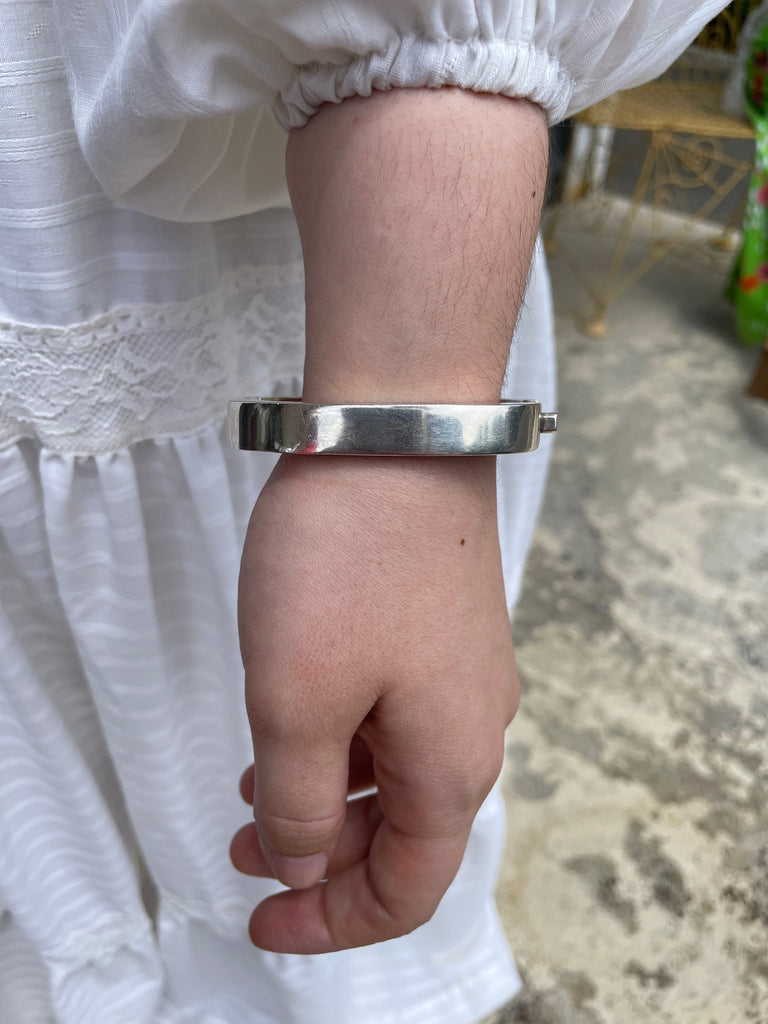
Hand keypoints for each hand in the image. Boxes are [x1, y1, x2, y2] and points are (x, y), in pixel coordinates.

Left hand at [229, 453, 518, 952]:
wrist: (397, 434)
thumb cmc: (349, 567)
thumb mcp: (297, 702)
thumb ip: (297, 802)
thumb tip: (303, 860)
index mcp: (451, 765)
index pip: (407, 888)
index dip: (335, 922)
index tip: (264, 922)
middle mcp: (472, 726)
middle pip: (403, 831)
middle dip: (319, 857)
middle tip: (242, 853)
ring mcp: (462, 669)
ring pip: (394, 768)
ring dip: (324, 794)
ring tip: (252, 786)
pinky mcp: (441, 624)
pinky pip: (394, 710)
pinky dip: (342, 737)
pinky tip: (298, 714)